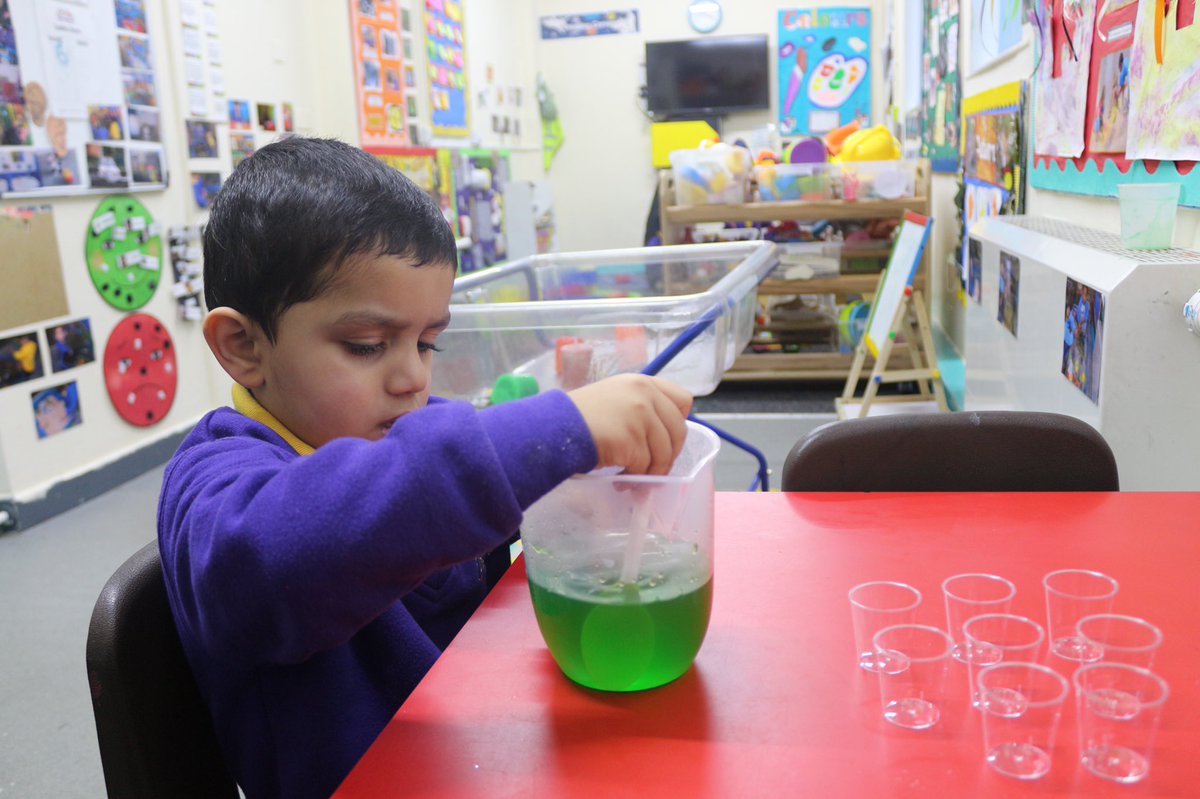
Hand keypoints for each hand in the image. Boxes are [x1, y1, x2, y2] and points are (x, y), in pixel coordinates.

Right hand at [568, 375, 692, 475]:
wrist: (555, 427)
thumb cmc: (580, 417)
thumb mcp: (615, 398)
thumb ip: (641, 408)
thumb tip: (664, 439)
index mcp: (643, 382)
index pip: (683, 400)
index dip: (677, 423)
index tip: (666, 439)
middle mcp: (645, 394)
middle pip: (678, 431)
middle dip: (668, 456)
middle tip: (653, 470)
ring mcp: (640, 415)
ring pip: (663, 453)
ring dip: (651, 472)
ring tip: (632, 480)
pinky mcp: (631, 438)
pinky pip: (644, 466)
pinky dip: (634, 478)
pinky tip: (620, 480)